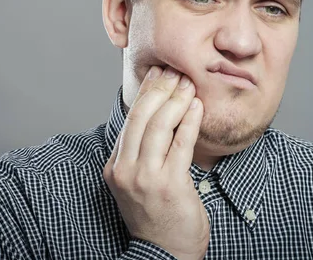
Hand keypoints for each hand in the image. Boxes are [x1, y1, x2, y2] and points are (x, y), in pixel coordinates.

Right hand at [103, 66, 208, 259]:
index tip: (158, 73)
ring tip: (188, 83)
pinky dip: (189, 122)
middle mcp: (125, 170)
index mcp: (115, 166)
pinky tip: (197, 106)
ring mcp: (145, 179)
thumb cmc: (156, 215)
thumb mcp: (138, 182)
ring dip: (175, 100)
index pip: (130, 120)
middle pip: (141, 118)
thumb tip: (158, 113)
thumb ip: (142, 152)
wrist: (164, 254)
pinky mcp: (169, 186)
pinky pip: (180, 145)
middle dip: (160, 89)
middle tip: (174, 70)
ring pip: (159, 127)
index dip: (146, 92)